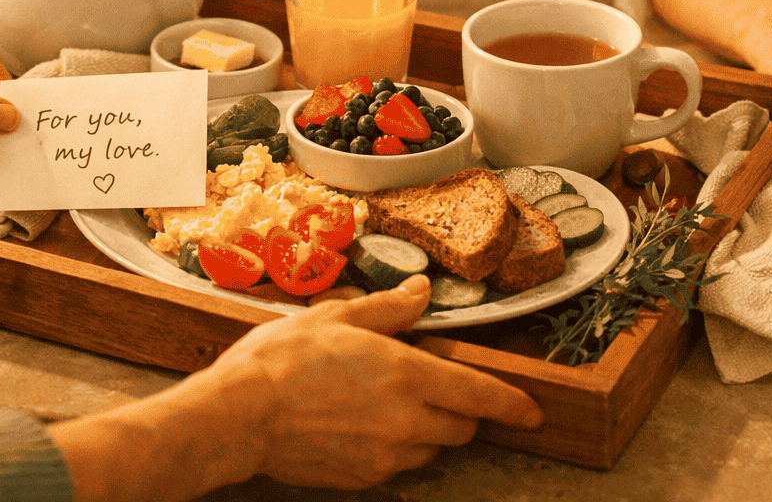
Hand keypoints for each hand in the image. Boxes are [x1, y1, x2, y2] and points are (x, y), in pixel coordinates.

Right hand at [208, 274, 542, 489]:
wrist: (239, 415)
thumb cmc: (281, 360)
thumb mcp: (335, 316)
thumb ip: (388, 309)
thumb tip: (421, 293)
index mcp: (405, 373)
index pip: (480, 395)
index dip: (513, 405)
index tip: (531, 412)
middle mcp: (405, 420)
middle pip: (462, 428)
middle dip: (461, 411)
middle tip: (434, 388)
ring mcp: (385, 455)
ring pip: (432, 450)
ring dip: (427, 431)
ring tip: (388, 405)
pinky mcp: (363, 478)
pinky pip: (397, 466)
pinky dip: (394, 448)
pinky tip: (361, 426)